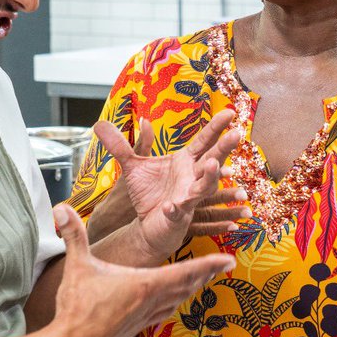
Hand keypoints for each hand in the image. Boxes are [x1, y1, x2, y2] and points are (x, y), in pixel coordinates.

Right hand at [50, 205, 234, 336]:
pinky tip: (173, 300)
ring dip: (193, 288)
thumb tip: (61, 207)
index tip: (229, 260)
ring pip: (178, 300)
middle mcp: (151, 302)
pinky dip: (175, 302)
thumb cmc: (76, 309)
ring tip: (204, 279)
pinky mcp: (137, 328)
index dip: (209, 264)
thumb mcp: (77, 267)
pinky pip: (164, 312)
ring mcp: (146, 318)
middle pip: (188, 285)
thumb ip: (74, 235)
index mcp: (145, 285)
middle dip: (207, 273)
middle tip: (224, 265)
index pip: (186, 271)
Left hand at [95, 109, 240, 257]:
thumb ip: (120, 146)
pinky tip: (170, 207)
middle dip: (224, 148)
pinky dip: (174, 210)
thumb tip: (100, 124)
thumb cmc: (148, 194)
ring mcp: (188, 198)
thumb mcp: (131, 166)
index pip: (204, 141)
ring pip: (205, 187)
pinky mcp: (178, 217)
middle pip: (213, 160)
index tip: (230, 112)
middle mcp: (192, 178)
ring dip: (210, 177)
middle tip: (237, 134)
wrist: (146, 225)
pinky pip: (178, 212)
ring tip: (214, 165)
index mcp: (186, 162)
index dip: (216, 127)